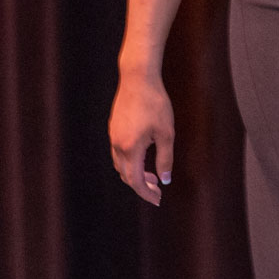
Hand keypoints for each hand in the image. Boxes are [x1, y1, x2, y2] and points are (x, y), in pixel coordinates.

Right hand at [109, 71, 173, 204]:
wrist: (137, 78)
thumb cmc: (155, 104)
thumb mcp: (166, 133)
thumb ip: (165, 159)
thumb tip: (164, 180)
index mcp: (131, 148)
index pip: (136, 181)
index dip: (146, 193)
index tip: (157, 200)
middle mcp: (118, 145)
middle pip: (126, 175)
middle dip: (142, 186)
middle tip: (157, 190)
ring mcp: (113, 136)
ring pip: (120, 165)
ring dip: (134, 174)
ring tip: (152, 175)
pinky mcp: (113, 128)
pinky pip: (118, 153)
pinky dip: (129, 162)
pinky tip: (142, 157)